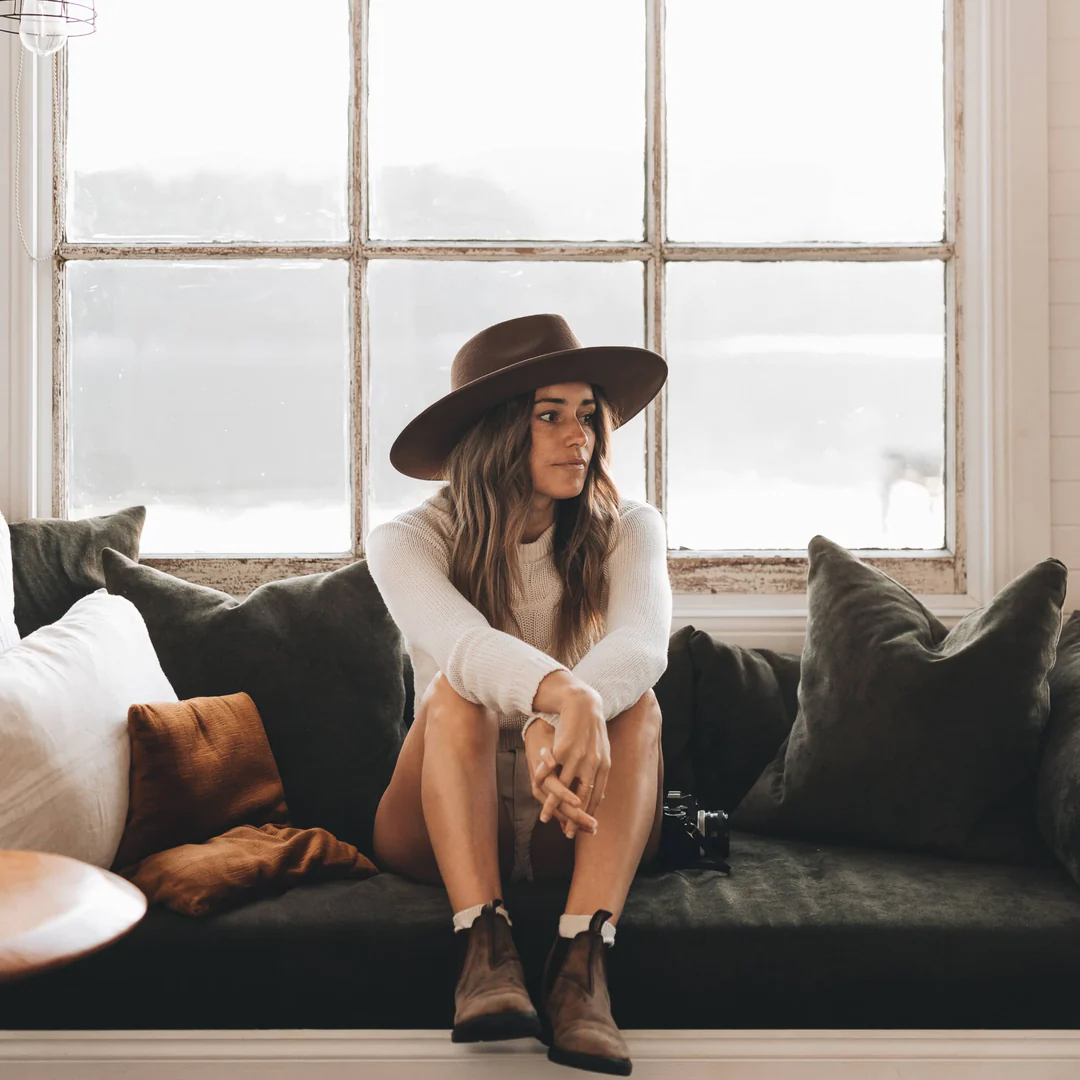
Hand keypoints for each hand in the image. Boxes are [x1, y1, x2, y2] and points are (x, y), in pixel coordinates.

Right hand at [523, 712, 597, 838]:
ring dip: (553, 805)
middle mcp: (593, 764)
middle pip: (582, 797)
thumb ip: (598, 772)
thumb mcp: (601, 750)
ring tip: (546, 818)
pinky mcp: (564, 748)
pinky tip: (537, 791)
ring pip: (564, 787)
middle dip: (573, 817)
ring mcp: (578, 757)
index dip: (586, 814)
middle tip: (567, 834)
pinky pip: (551, 770)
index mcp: (604, 766)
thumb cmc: (591, 727)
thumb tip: (599, 795)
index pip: (595, 797)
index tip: (579, 828)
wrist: (583, 702)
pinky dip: (543, 782)